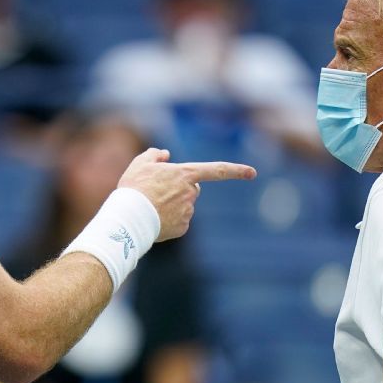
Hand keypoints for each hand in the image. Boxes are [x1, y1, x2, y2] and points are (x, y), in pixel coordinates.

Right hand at [118, 148, 255, 241]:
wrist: (128, 217)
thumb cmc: (134, 188)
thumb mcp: (140, 164)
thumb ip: (154, 155)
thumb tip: (165, 154)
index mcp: (185, 174)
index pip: (216, 170)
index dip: (236, 170)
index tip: (253, 173)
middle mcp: (191, 193)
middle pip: (193, 188)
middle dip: (181, 189)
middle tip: (157, 192)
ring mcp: (188, 211)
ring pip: (184, 205)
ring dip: (172, 205)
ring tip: (150, 207)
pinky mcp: (182, 227)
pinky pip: (179, 221)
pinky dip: (169, 220)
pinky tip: (155, 219)